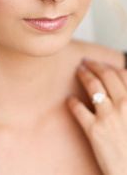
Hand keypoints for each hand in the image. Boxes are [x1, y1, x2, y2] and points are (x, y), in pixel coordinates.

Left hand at [67, 59, 126, 174]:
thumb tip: (122, 82)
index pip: (121, 74)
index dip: (108, 66)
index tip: (100, 63)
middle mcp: (123, 105)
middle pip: (105, 76)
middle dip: (94, 65)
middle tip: (85, 61)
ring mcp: (108, 116)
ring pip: (92, 86)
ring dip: (84, 75)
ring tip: (78, 71)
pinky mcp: (94, 130)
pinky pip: (79, 109)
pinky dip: (72, 102)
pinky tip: (69, 99)